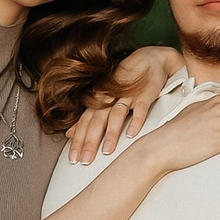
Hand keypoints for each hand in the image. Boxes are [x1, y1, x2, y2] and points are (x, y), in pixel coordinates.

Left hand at [66, 44, 184, 164]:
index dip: (78, 141)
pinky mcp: (144, 94)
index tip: (74, 158)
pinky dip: (136, 120)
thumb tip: (70, 133)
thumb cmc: (127, 82)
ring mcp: (127, 95)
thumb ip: (89, 117)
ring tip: (107, 151)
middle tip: (86, 160)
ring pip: (116, 116)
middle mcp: (110, 98)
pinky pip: (140, 108)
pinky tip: (132, 134)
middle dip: (90, 142)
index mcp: (99, 101)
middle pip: (97, 121)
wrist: (149, 59)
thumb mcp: (105, 99)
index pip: (85, 123)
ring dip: (111, 134)